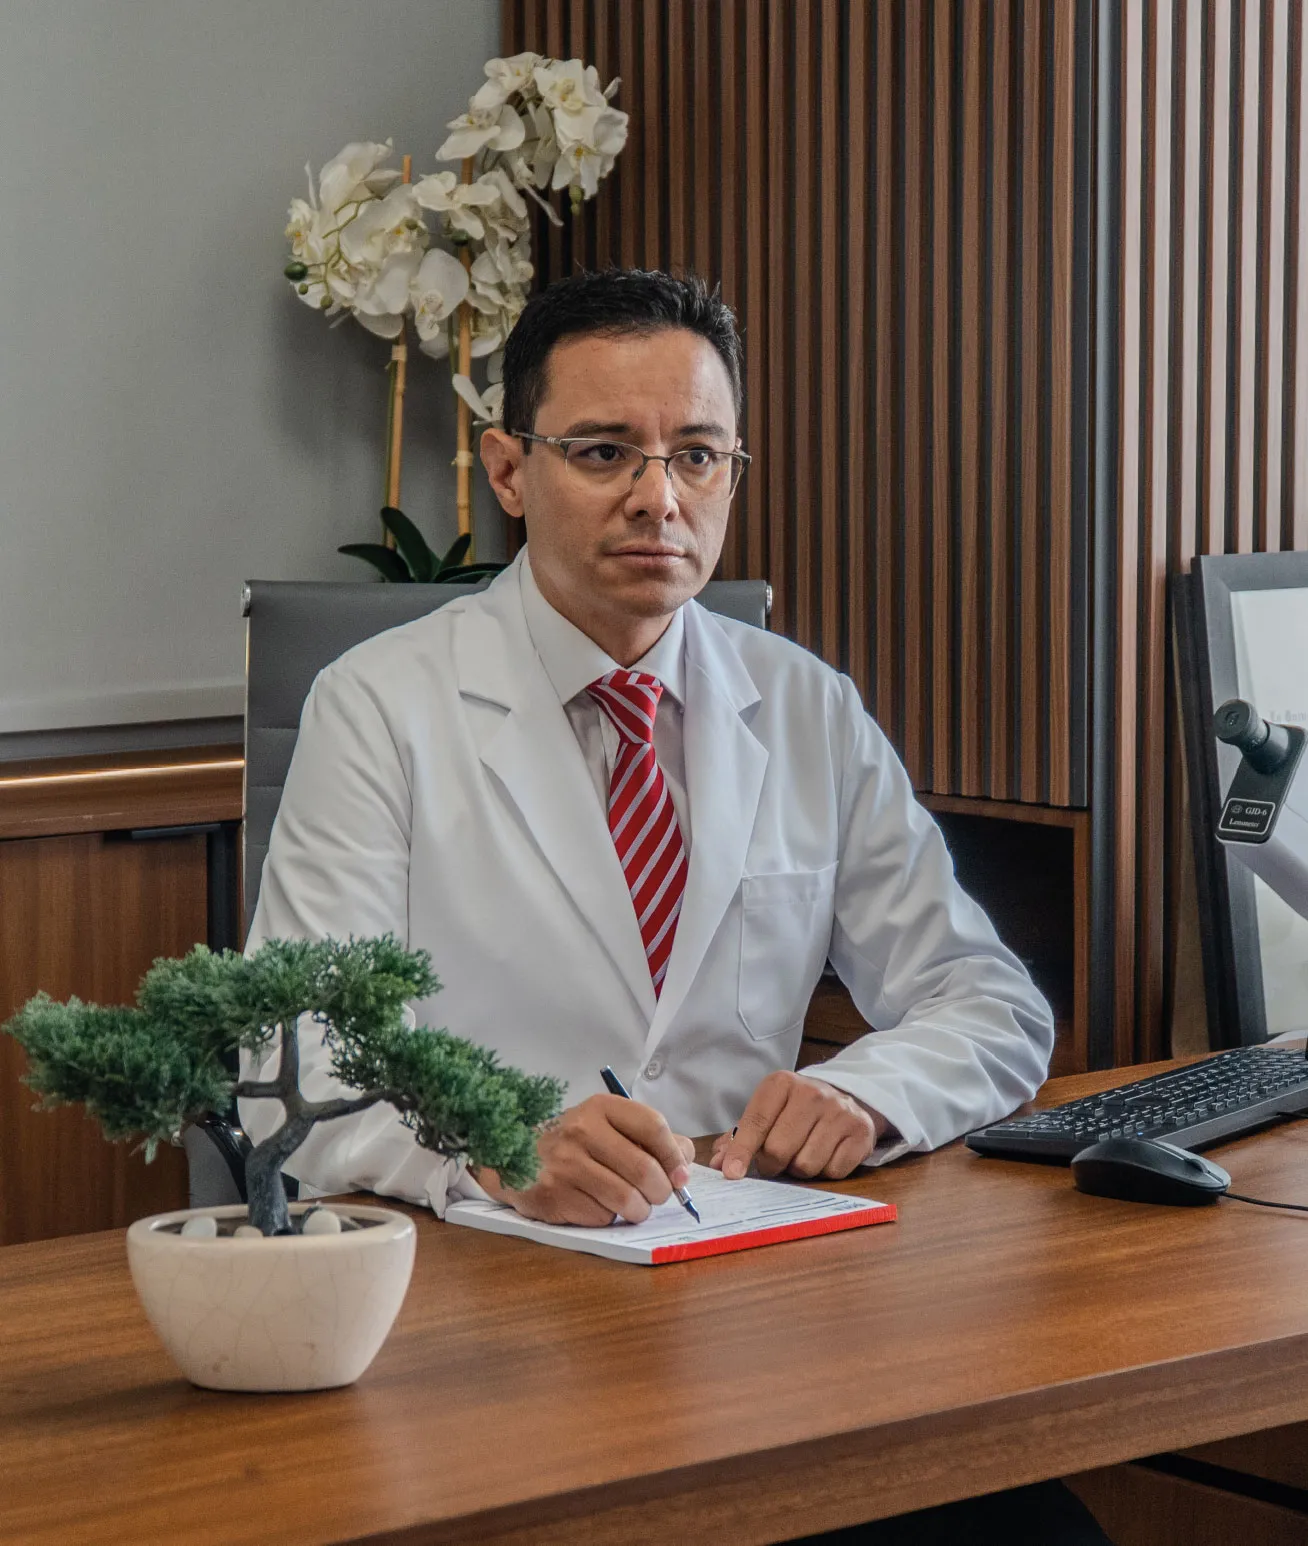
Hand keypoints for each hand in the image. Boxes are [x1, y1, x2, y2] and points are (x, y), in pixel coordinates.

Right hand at [473, 1093, 694, 1226]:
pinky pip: (601, 1217)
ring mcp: (564, 1164)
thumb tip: (685, 1162)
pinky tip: (597, 1205)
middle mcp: (581, 1131)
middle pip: (644, 1170)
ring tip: (632, 1206)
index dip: (674, 1156)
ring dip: (639, 1210)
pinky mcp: (552, 1195)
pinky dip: (608, 1218)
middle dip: (660, 1192)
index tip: (680, 1175)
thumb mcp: (608, 1126)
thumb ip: (650, 1139)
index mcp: (601, 1107)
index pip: (652, 1127)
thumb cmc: (574, 1142)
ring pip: (626, 1200)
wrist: (512, 1152)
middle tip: (656, 1196)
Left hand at [709, 1072, 882, 1180]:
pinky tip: (826, 1154)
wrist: (844, 1098)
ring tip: (802, 1152)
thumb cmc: (795, 1111)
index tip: (731, 1173)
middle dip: (772, 1164)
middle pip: (778, 1150)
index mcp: (781, 1084)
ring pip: (805, 1165)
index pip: (756, 1123)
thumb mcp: (767, 1111)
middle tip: (775, 1160)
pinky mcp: (861, 1131)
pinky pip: (832, 1171)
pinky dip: (825, 1171)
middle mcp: (812, 1093)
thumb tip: (719, 1163)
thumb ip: (740, 1137)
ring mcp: (839, 1111)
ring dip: (799, 1169)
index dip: (741, 1151)